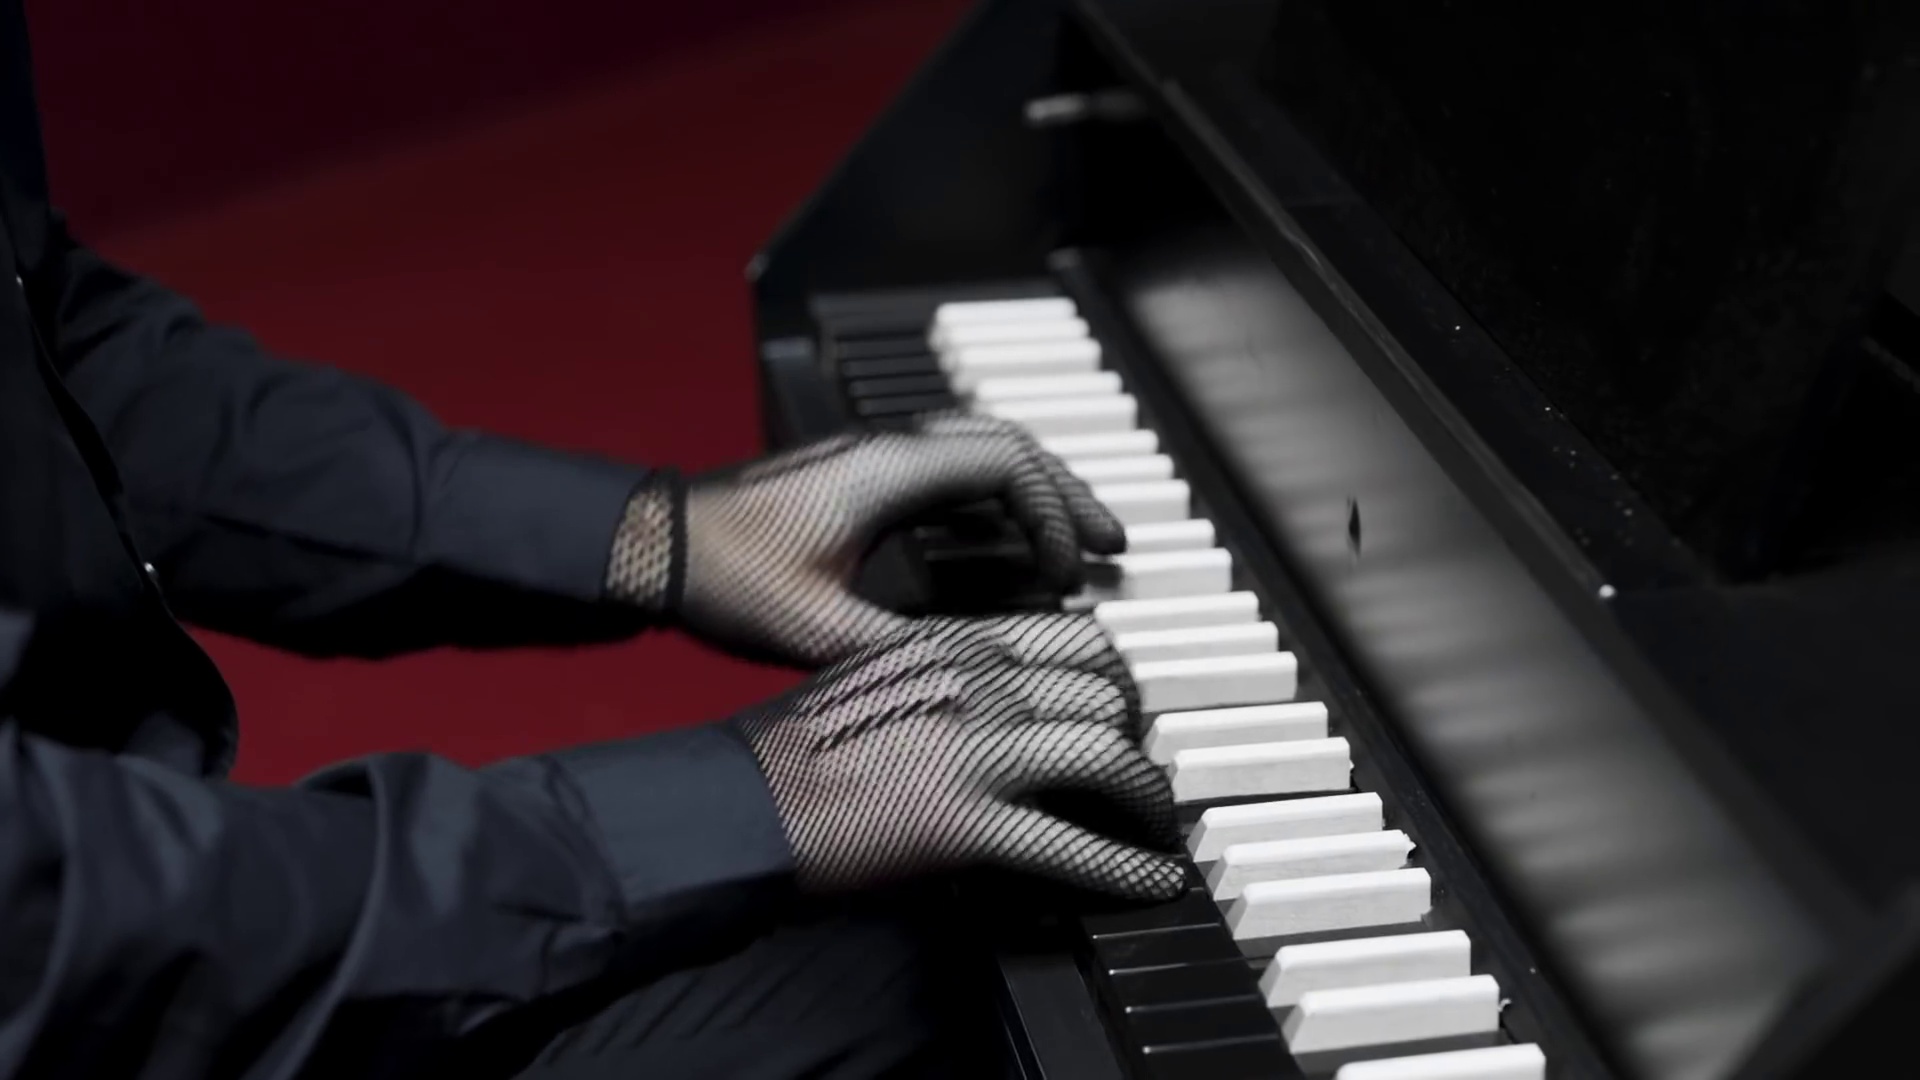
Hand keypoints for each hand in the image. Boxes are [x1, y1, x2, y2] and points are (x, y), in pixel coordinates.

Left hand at [606, 414, 1125, 666]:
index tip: (1067, 570)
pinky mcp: (854, 478)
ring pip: (977, 455)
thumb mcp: (819, 631)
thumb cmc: (724, 577)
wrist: (655, 544)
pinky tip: (1002, 546)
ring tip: (1072, 545)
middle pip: (1006, 447)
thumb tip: (980, 670)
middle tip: (1109, 545)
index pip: (1007, 464)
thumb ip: (904, 646)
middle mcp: (886, 451)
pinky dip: (988, 504)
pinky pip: (944, 474)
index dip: (1053, 514)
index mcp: (887, 472)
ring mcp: (870, 460)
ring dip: (1030, 495)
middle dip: (1066, 496)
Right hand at [732, 616, 1181, 900]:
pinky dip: (1126, 866)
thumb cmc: (795, 747)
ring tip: (1156, 824)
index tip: (1122, 709)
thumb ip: (945, 676)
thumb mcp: (876, 675)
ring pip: (1107, 755)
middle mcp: (976, 687)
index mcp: (952, 646)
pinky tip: (1152, 880)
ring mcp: (976, 754)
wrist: (740, 801)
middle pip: (1105, 692)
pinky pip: (1073, 845)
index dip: (1114, 679)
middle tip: (1139, 770)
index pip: (1075, 639)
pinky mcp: (967, 826)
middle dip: (1136, 734)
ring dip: (1147, 796)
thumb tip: (1001, 698)